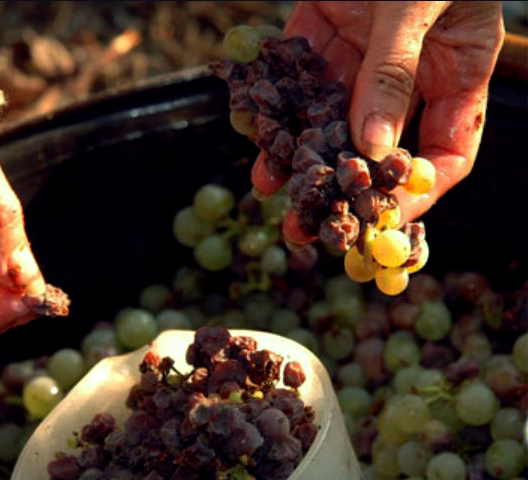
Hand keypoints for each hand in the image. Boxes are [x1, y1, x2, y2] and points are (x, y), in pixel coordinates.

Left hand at [269, 1, 503, 242]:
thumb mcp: (418, 5)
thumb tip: (373, 146)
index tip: (382, 222)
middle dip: (341, 185)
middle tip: (308, 224)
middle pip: (376, 143)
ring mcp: (362, 50)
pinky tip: (256, 130)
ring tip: (270, 186)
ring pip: (330, 115)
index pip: (446, 150)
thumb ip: (395, 71)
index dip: (418, 190)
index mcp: (456, 68)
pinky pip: (298, 73)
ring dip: (300, 152)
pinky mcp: (321, 27)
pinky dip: (277, 101)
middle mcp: (407, 69)